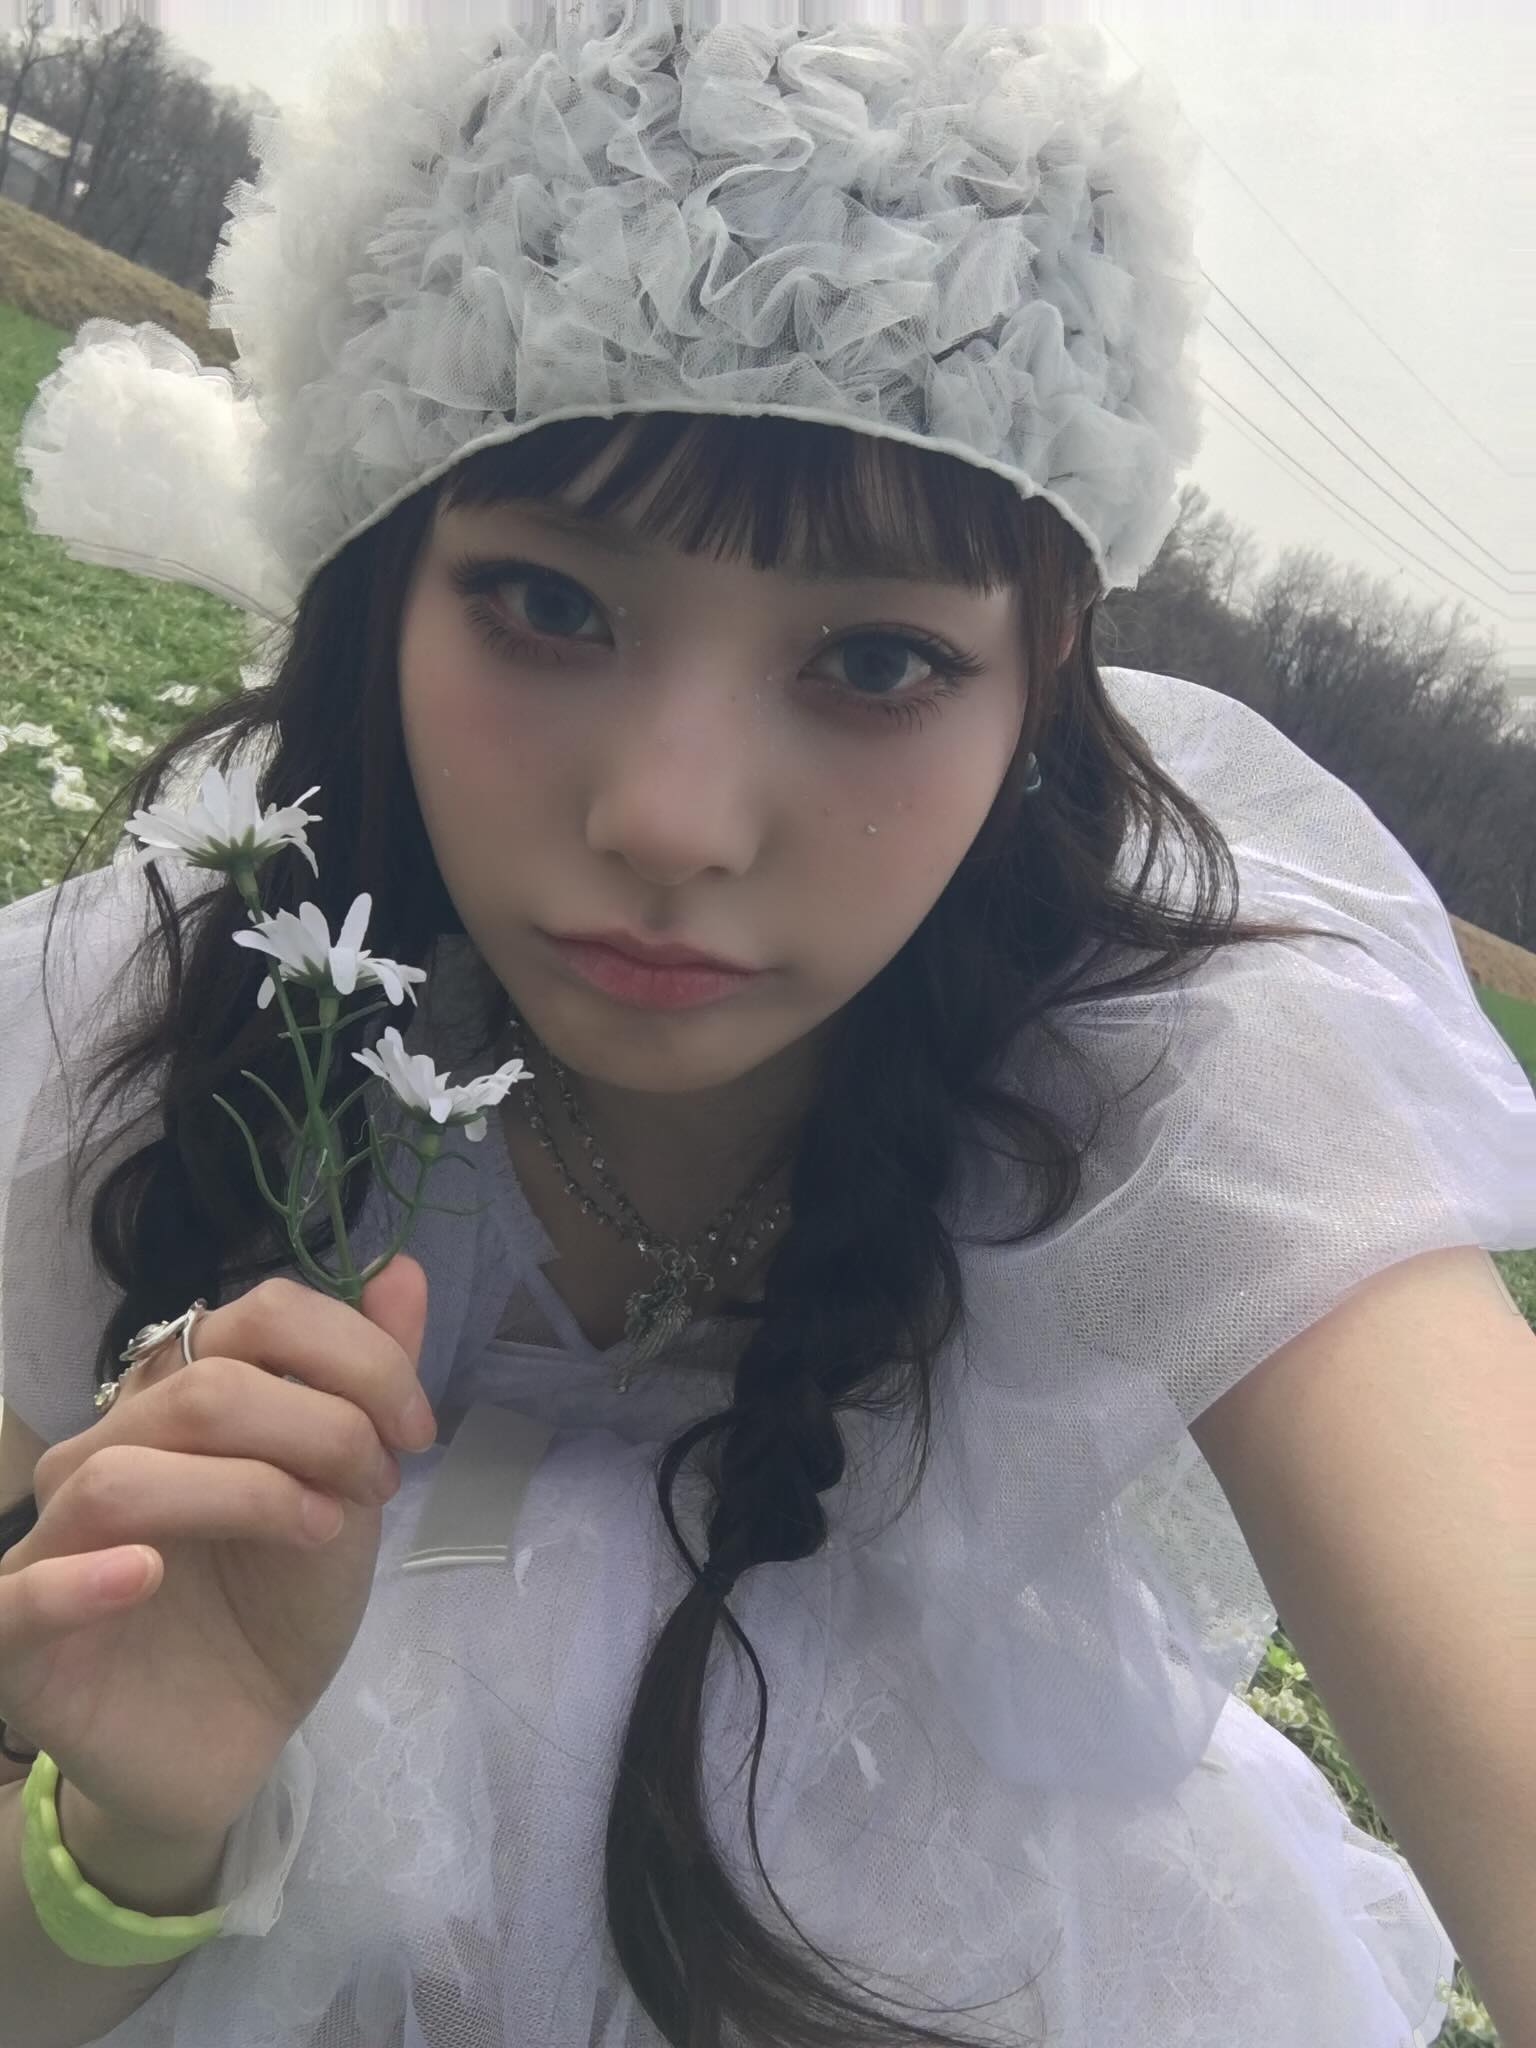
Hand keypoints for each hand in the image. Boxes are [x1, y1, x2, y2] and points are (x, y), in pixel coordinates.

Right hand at [0, 1256, 430, 1842]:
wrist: (233, 1737)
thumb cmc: (277, 1602)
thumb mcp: (343, 1488)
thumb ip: (366, 1380)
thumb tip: (401, 1265)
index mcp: (178, 1397)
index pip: (257, 1316)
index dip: (354, 1356)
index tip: (417, 1429)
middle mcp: (105, 1447)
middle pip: (205, 1389)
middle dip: (319, 1427)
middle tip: (377, 1488)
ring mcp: (53, 1539)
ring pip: (125, 1474)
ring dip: (248, 1493)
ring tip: (320, 1533)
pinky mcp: (19, 1637)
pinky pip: (18, 1594)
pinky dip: (82, 1578)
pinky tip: (149, 1576)